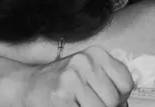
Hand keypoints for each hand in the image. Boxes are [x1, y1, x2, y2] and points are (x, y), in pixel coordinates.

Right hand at [18, 46, 135, 106]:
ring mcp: (71, 79)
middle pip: (113, 99)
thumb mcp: (89, 71)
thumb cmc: (62, 81)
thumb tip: (125, 103)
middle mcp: (84, 62)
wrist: (28, 84)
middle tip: (89, 103)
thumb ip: (109, 81)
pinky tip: (71, 106)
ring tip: (79, 104)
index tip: (109, 99)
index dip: (121, 98)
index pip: (126, 83)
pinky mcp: (60, 97)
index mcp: (96, 53)